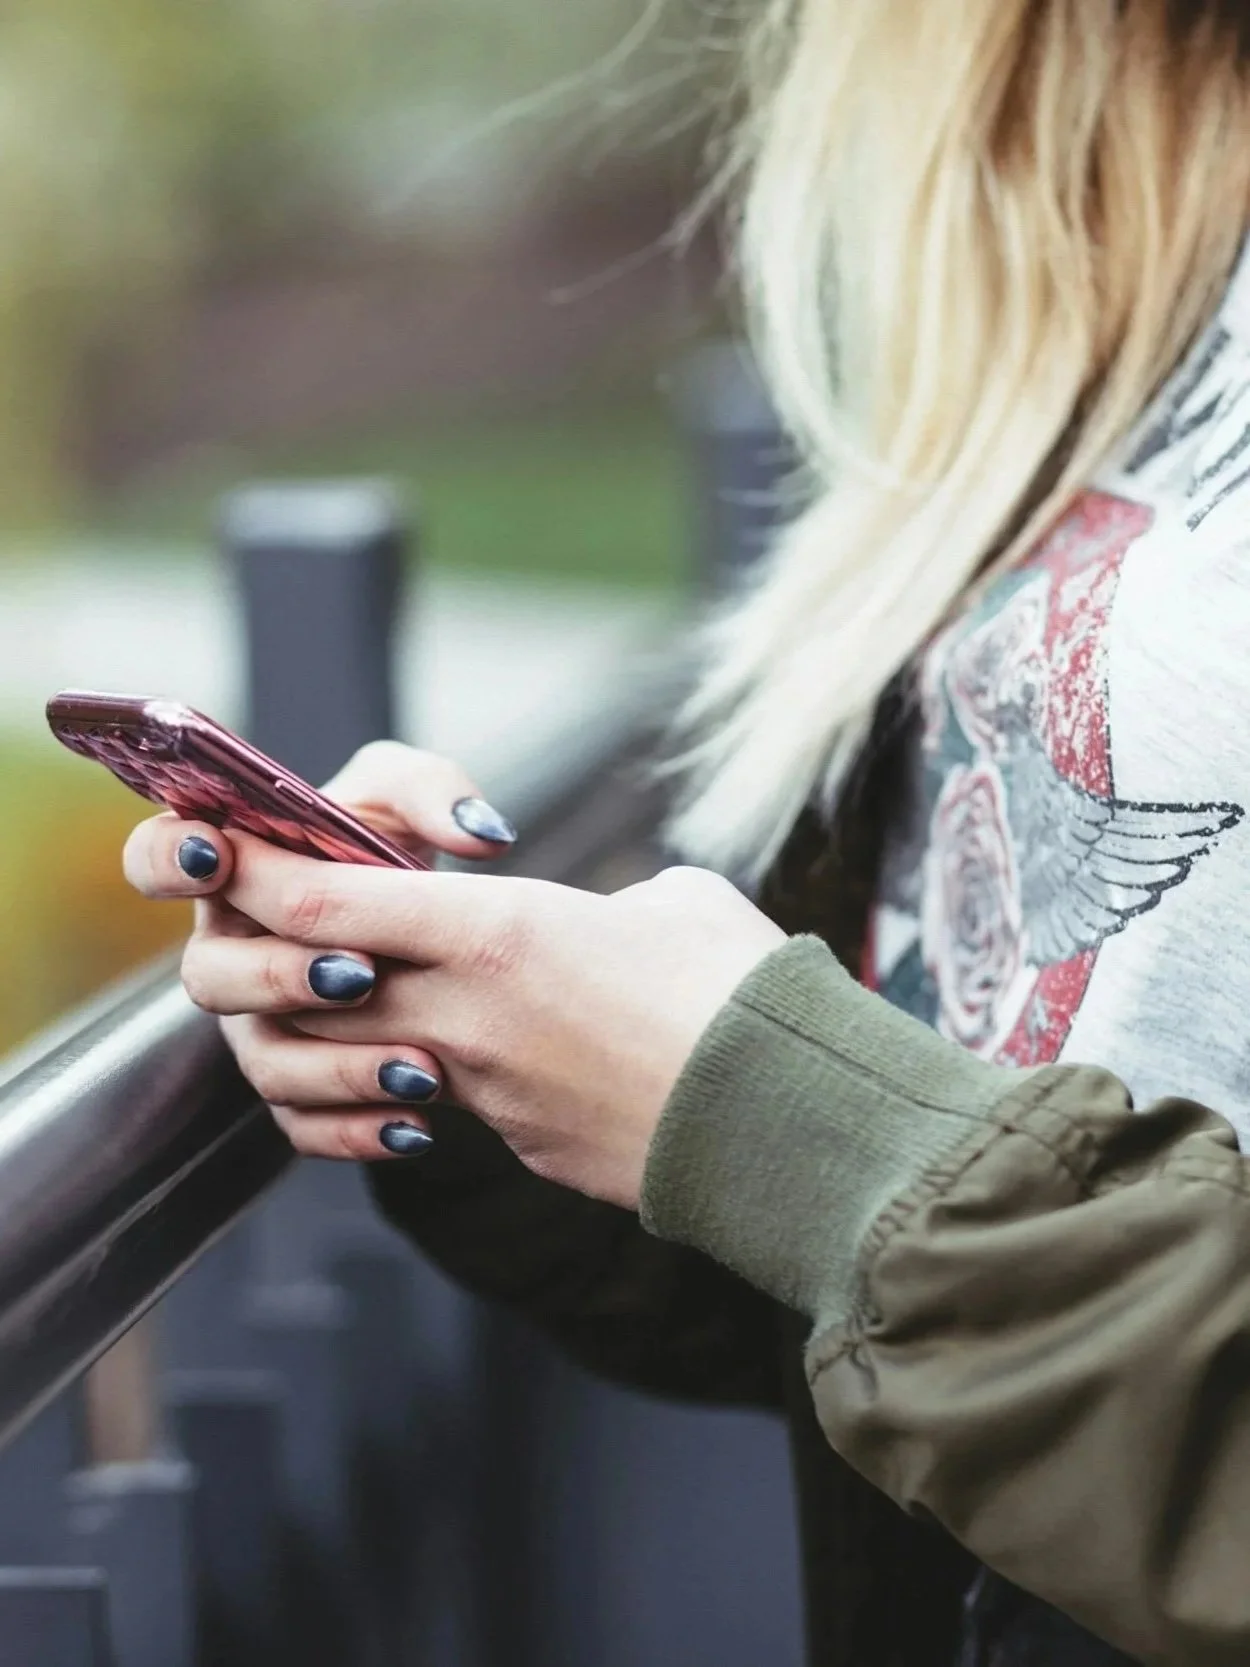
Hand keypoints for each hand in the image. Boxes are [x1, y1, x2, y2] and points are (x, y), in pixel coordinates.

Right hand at [123, 741, 519, 1157]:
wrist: (438, 937)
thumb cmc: (396, 849)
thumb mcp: (412, 800)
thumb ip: (433, 793)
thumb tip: (477, 835)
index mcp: (232, 870)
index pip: (158, 859)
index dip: (171, 859)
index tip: (218, 856)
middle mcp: (231, 953)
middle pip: (210, 977)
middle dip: (279, 976)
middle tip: (359, 974)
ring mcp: (257, 1027)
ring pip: (265, 1062)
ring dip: (336, 1067)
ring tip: (419, 1068)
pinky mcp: (296, 1090)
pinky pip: (305, 1125)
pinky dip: (359, 1131)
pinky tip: (416, 1124)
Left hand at [125, 753, 783, 1206]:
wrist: (788, 1125)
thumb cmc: (743, 992)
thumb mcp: (677, 905)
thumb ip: (612, 902)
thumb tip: (613, 919)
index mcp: (500, 932)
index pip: (327, 900)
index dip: (261, 872)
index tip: (232, 850)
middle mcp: (466, 1014)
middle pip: (311, 984)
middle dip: (277, 952)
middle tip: (286, 922)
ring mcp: (483, 1090)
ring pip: (356, 1053)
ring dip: (343, 1023)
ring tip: (377, 993)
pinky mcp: (514, 1142)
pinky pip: (434, 1104)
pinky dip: (422, 1077)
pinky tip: (468, 1057)